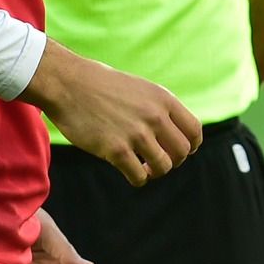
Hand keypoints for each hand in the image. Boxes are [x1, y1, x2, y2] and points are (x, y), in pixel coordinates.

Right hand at [22, 44, 203, 187]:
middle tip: (158, 161)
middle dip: (174, 161)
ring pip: (163, 166)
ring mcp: (136, 134)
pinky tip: (131, 173)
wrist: (69, 84)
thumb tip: (173, 132)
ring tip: (145, 168)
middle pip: (182, 152)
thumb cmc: (102, 86)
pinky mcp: (116, 150)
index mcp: (164, 100)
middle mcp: (155, 117)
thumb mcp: (141, 89)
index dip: (191, 146)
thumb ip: (159, 108)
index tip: (181, 151)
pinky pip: (139, 176)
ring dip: (156, 172)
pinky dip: (138, 179)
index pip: (194, 131)